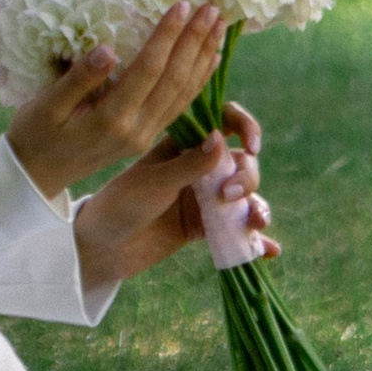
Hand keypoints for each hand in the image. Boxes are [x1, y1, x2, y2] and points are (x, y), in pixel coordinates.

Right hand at [5, 0, 227, 203]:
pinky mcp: (145, 137)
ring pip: (184, 94)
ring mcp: (144, 136)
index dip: (167, 36)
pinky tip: (209, 60)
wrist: (38, 175)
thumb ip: (79, 79)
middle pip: (175, 80)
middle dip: (195, 42)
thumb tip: (107, 50)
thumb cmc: (34, 134)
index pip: (149, 69)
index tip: (183, 5)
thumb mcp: (46, 106)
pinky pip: (179, 106)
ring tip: (219, 27)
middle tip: (213, 9)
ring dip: (203, 58)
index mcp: (112, 119)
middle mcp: (137, 129)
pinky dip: (198, 81)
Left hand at [73, 101, 274, 297]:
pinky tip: (269, 249)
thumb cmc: (120, 204)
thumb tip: (222, 139)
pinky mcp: (205, 227)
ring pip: (245, 196)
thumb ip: (189, 165)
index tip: (251, 146)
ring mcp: (203, 198)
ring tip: (256, 222)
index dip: (245, 127)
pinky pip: (237, 230)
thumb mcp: (154, 182)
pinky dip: (255, 239)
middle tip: (227, 196)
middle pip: (241, 162)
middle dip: (246, 176)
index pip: (223, 122)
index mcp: (182, 144)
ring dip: (258, 207)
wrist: (103, 247)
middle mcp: (197, 167)